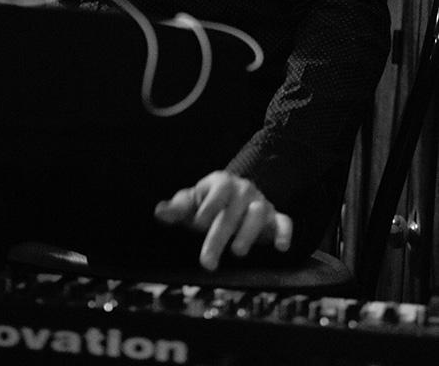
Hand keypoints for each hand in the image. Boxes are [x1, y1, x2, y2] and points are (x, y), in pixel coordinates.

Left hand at [154, 170, 292, 271]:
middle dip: (218, 237)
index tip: (197, 224)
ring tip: (238, 252)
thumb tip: (159, 212)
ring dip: (248, 233)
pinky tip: (281, 247)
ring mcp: (261, 203)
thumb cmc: (209, 203)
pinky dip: (284, 233)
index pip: (216, 194)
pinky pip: (285, 222)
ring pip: (257, 214)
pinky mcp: (276, 217)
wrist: (238, 197)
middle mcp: (243, 190)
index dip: (207, 208)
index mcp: (222, 182)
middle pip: (231, 213)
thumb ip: (177, 208)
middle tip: (207, 262)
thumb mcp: (193, 202)